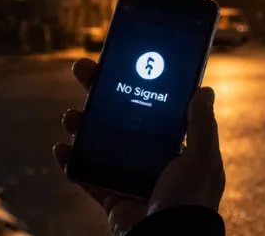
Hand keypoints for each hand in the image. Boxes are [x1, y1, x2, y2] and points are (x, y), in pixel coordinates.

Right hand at [52, 58, 225, 234]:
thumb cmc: (190, 202)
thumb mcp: (202, 160)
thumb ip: (202, 126)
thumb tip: (204, 89)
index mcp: (175, 147)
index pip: (152, 106)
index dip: (136, 83)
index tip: (120, 61)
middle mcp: (151, 159)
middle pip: (120, 118)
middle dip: (99, 93)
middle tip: (82, 70)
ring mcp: (129, 177)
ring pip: (99, 142)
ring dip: (81, 125)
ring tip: (70, 116)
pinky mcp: (111, 196)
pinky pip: (86, 175)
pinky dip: (71, 162)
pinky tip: (61, 148)